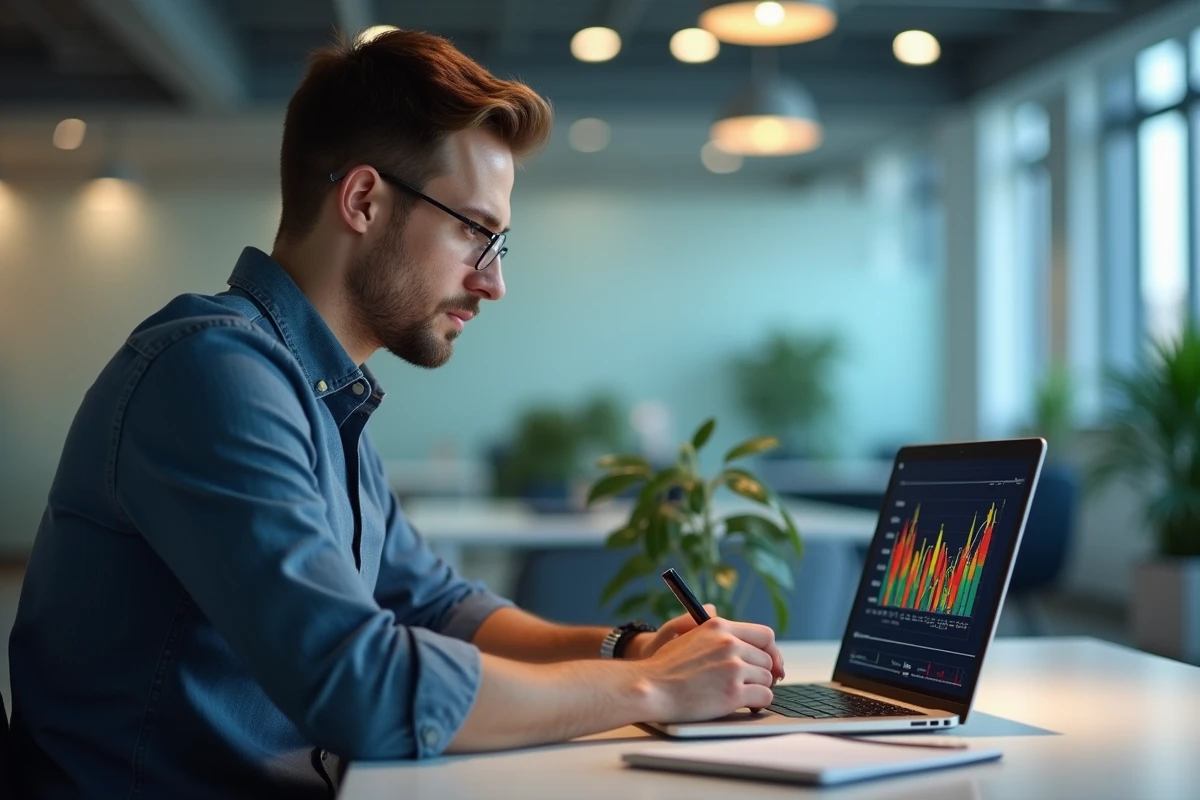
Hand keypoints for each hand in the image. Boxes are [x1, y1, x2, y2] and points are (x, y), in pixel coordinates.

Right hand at [638, 616, 781, 722]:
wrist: (650, 688)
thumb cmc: (664, 666)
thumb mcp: (683, 632)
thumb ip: (704, 623)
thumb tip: (714, 608)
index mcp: (719, 627)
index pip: (764, 635)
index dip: (772, 651)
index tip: (771, 663)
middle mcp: (729, 644)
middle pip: (767, 659)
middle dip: (761, 673)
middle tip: (751, 684)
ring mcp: (733, 668)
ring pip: (767, 679)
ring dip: (758, 689)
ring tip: (742, 695)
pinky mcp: (733, 693)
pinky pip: (764, 697)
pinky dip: (758, 703)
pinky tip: (747, 705)